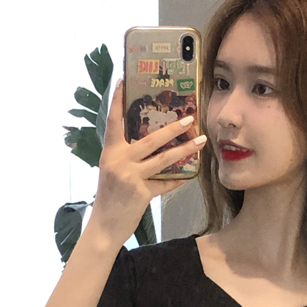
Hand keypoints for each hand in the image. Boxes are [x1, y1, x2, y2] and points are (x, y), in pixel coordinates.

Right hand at [88, 79, 206, 245]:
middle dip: (172, 128)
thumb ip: (127, 157)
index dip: (117, 100)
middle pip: (150, 139)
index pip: (113, 121)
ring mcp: (131, 177)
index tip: (123, 80)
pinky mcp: (142, 193)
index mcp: (110, 153)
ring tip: (201, 140)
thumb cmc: (110, 198)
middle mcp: (119, 161)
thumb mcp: (112, 172)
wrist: (105, 225)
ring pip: (164, 159)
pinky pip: (166, 183)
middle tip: (189, 117)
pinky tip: (192, 173)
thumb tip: (149, 143)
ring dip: (185, 149)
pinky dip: (179, 178)